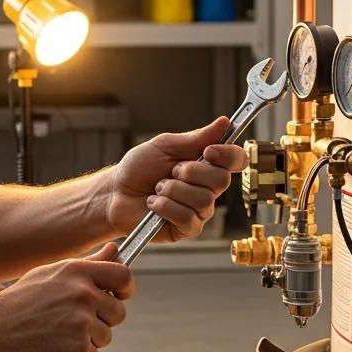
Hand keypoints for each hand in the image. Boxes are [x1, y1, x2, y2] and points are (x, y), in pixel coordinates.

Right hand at [0, 243, 133, 351]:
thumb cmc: (19, 303)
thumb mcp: (52, 273)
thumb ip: (88, 263)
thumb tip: (114, 250)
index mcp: (77, 272)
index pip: (124, 275)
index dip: (126, 288)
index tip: (120, 295)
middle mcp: (83, 294)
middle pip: (119, 311)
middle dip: (104, 319)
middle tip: (77, 320)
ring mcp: (82, 322)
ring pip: (106, 335)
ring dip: (89, 339)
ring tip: (60, 332)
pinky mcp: (78, 348)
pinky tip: (56, 345)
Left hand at [106, 117, 248, 242]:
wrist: (116, 192)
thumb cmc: (139, 168)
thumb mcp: (166, 145)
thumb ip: (197, 137)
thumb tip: (224, 123)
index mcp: (206, 165)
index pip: (236, 160)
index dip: (228, 155)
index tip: (208, 151)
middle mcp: (207, 188)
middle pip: (222, 180)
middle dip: (192, 172)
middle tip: (171, 171)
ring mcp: (199, 211)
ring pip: (203, 200)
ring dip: (174, 190)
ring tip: (158, 189)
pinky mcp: (187, 229)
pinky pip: (188, 217)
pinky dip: (166, 207)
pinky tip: (154, 205)